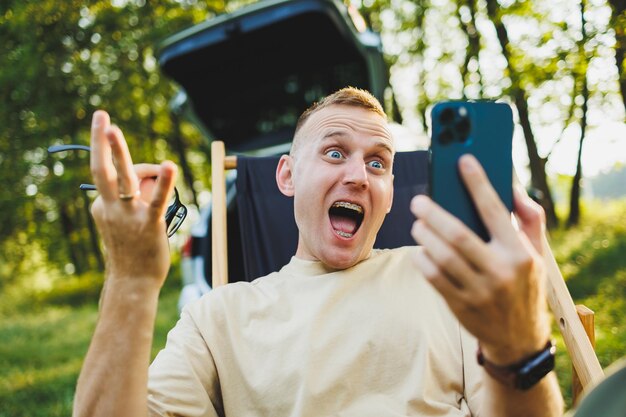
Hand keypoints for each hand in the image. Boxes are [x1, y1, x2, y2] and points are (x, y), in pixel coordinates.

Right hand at [89, 110, 176, 286]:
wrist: (133, 283)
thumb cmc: (131, 251)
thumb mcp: (124, 222)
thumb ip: (135, 197)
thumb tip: (156, 174)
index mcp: (100, 206)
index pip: (115, 175)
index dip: (137, 171)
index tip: (150, 175)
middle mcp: (109, 208)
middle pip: (102, 169)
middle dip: (99, 141)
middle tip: (100, 116)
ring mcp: (127, 216)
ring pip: (123, 178)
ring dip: (119, 152)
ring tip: (111, 128)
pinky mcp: (149, 224)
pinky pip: (156, 200)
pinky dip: (163, 182)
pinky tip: (169, 166)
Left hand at [410, 155, 550, 363]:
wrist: (519, 338)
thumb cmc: (525, 285)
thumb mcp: (537, 254)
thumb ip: (530, 219)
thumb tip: (512, 186)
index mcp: (519, 253)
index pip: (495, 210)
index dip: (478, 183)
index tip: (463, 161)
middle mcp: (500, 272)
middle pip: (457, 235)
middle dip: (433, 214)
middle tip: (418, 201)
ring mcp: (479, 291)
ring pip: (441, 256)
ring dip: (423, 236)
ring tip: (417, 224)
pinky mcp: (461, 305)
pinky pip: (433, 278)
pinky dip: (422, 260)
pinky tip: (419, 249)